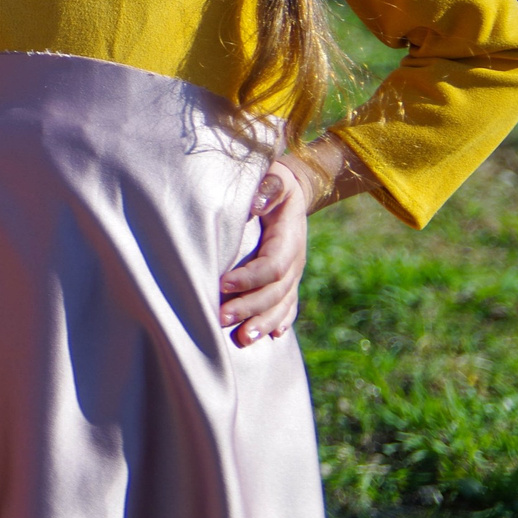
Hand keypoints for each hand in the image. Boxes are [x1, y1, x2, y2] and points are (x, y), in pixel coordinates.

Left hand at [219, 153, 315, 347]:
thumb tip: (254, 205)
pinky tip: (272, 337)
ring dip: (263, 323)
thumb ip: (268, 189)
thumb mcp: (274, 177)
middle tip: (221, 318)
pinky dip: (280, 321)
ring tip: (242, 339)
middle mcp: (295, 259)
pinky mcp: (288, 279)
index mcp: (289, 237)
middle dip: (250, 308)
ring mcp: (294, 272)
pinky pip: (288, 305)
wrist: (291, 188)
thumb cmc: (274, 181)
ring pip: (282, 304)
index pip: (273, 265)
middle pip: (276, 292)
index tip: (224, 283)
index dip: (250, 278)